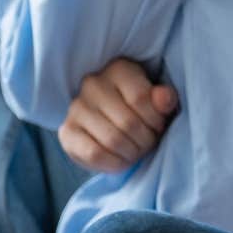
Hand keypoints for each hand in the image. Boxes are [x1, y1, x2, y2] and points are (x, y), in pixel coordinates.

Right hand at [58, 59, 178, 174]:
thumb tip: (165, 98)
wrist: (113, 121)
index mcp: (119, 69)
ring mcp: (76, 108)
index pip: (140, 99)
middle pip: (128, 123)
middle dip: (145, 140)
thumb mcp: (159, 100)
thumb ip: (165, 99)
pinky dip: (114, 163)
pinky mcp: (67, 132)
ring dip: (132, 153)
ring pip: (112, 140)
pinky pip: (94, 154)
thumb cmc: (141, 109)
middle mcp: (93, 84)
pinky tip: (121, 159)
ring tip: (136, 150)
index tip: (157, 126)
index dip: (155, 120)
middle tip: (148, 143)